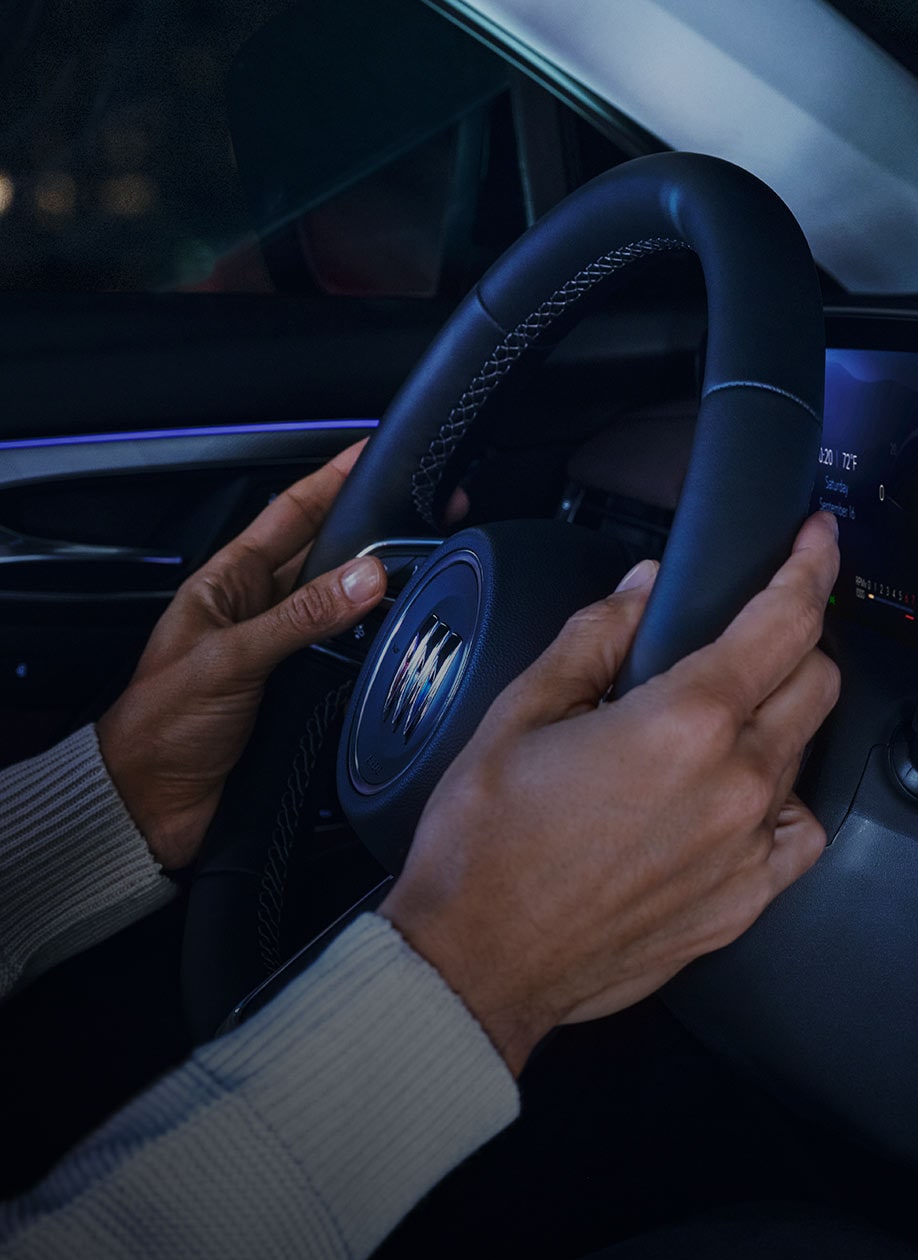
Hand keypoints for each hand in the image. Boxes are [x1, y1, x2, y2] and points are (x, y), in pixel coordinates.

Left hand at [96, 444, 388, 870]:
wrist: (149, 808)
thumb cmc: (157, 727)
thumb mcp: (228, 659)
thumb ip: (300, 617)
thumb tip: (365, 576)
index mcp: (228, 584)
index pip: (291, 512)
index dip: (332, 478)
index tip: (372, 452)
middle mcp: (260, 612)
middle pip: (329, 556)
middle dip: (375, 533)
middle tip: (426, 514)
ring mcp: (284, 653)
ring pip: (347, 607)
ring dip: (382, 594)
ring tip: (426, 573)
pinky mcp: (303, 694)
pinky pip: (353, 658)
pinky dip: (380, 647)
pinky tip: (405, 638)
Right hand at [385, 510, 840, 1074]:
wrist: (476, 963)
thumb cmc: (486, 849)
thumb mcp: (521, 712)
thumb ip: (596, 636)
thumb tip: (643, 590)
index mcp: (686, 721)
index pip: (787, 619)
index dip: (810, 566)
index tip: (816, 542)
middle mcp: (736, 782)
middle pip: (817, 680)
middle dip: (795, 640)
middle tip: (758, 630)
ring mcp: (748, 847)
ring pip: (805, 752)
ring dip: (777, 721)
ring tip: (715, 725)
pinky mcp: (745, 901)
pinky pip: (799, 832)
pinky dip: (781, 801)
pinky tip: (735, 797)